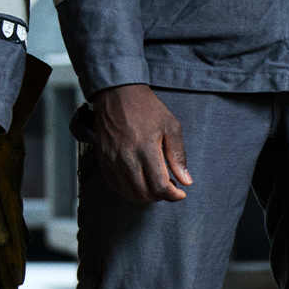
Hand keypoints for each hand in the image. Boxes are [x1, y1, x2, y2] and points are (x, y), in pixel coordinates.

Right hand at [91, 83, 191, 203]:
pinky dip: (127, 190)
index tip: (180, 193)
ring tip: (153, 185)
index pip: (160, 186)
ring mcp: (112, 159)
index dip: (173, 195)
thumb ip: (178, 155)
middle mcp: (127, 157)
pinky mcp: (102, 157)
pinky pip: (113, 184)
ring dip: (145, 195)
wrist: (117, 92)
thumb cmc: (146, 107)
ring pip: (129, 192)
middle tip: (169, 188)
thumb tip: (186, 180)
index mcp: (147, 150)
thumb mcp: (171, 126)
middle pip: (145, 193)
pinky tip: (136, 183)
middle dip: (161, 196)